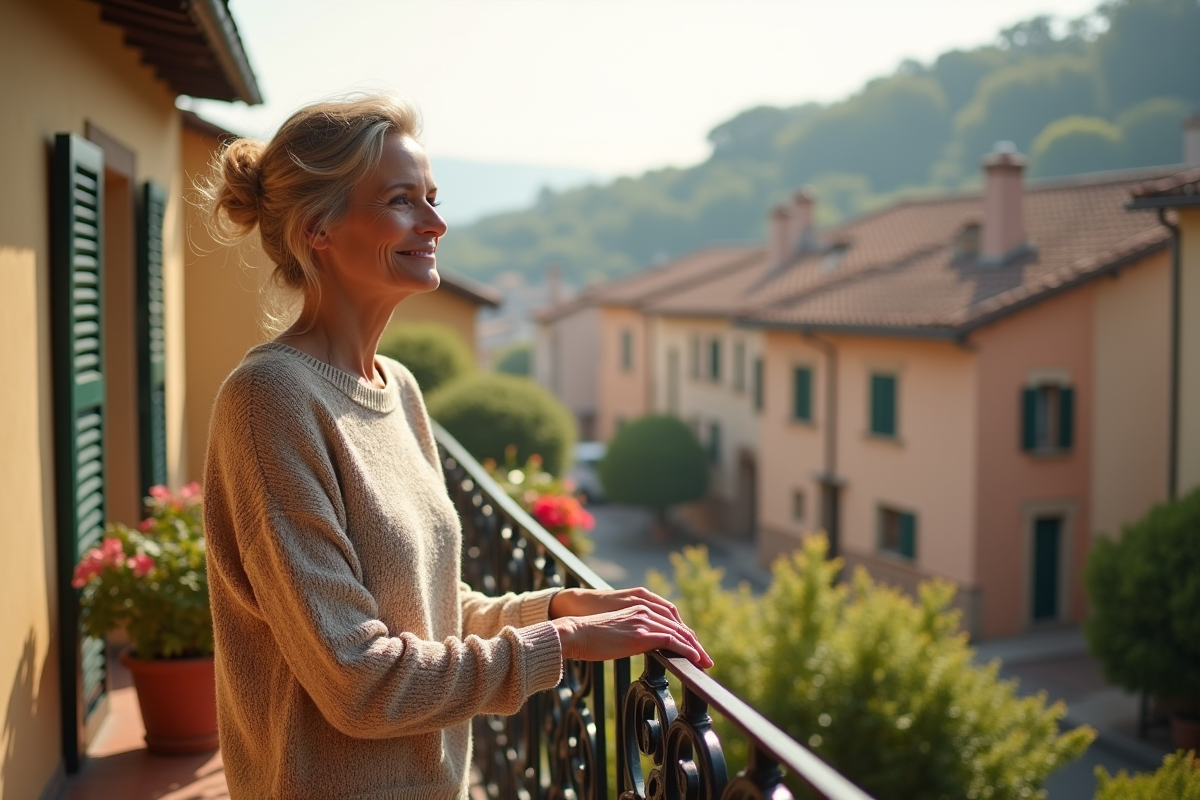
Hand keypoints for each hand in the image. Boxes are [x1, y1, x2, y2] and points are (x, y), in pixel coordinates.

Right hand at [549, 587, 712, 668]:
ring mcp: (644, 622)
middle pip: (679, 627)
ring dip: (695, 649)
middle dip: (694, 643)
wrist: (575, 633)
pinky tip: (696, 660)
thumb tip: (636, 646)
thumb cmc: (589, 637)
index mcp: (639, 608)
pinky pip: (672, 642)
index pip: (670, 621)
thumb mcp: (616, 631)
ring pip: (679, 634)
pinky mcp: (642, 635)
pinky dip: (687, 651)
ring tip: (705, 664)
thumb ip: (630, 634)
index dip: (684, 636)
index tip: (693, 650)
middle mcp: (645, 611)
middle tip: (706, 659)